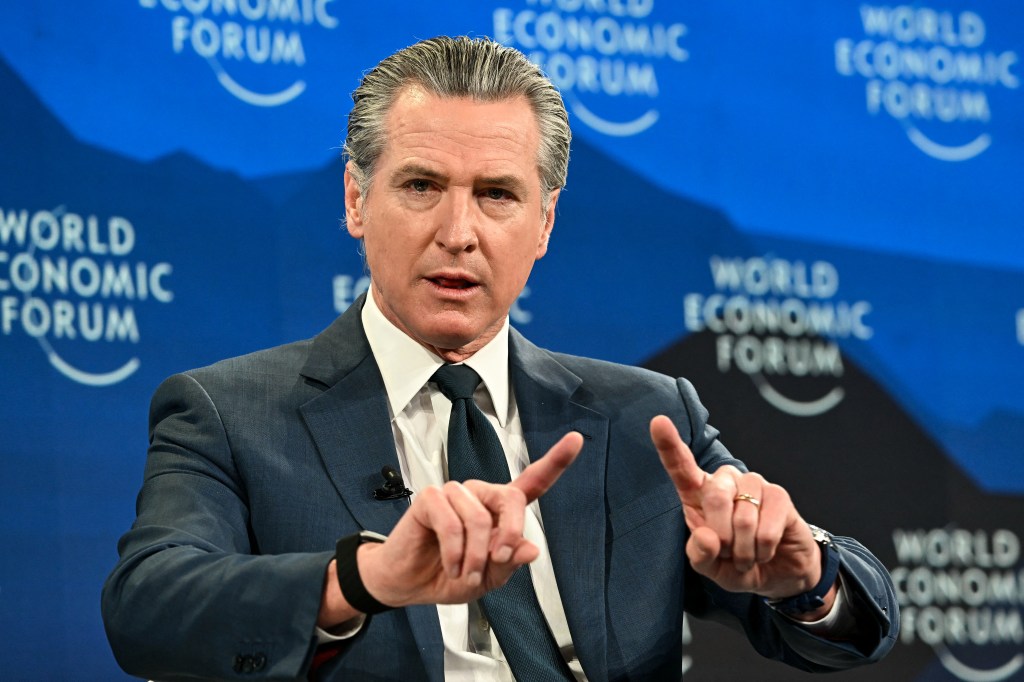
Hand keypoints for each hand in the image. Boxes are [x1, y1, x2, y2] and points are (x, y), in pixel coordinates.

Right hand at [356, 431, 582, 608]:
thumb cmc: (449, 574)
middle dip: (508, 534)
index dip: (556, 461)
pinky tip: (449, 564)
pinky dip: (454, 553)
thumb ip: (509, 562)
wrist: (409, 584)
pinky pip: (452, 523)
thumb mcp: (489, 578)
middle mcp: (480, 495)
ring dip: (473, 556)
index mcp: (500, 510)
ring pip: (479, 519)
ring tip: (463, 571)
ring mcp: (455, 493)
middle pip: (512, 499)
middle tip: (494, 560)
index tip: (576, 440)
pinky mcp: (431, 498)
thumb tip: (530, 549)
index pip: (533, 481)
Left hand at [651, 416, 830, 606]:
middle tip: (728, 554)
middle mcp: (724, 482)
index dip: (669, 446)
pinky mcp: (778, 495)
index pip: (681, 467)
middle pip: (715, 495)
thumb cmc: (736, 564)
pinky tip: (765, 551)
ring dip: (744, 549)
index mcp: (698, 495)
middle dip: (722, 536)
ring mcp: (753, 485)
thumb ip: (700, 556)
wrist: (777, 573)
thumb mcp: (710, 568)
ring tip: (747, 555)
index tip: (658, 422)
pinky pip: (766, 528)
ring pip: (743, 516)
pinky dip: (762, 550)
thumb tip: (707, 536)